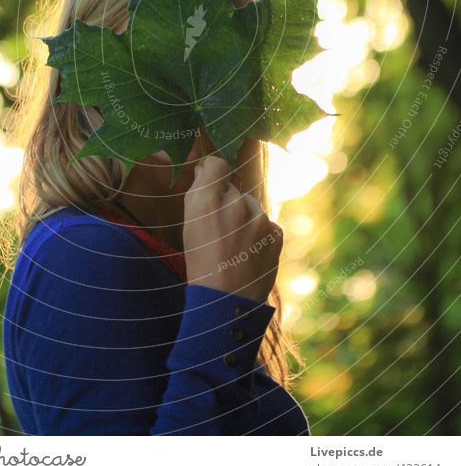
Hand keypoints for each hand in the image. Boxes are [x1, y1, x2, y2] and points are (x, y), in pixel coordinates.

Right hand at [183, 154, 283, 302]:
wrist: (226, 301)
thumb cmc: (200, 261)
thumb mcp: (189, 223)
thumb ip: (199, 190)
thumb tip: (206, 168)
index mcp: (208, 199)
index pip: (217, 163)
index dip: (212, 172)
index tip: (209, 181)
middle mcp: (236, 202)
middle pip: (233, 189)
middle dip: (226, 202)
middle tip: (218, 229)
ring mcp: (260, 218)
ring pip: (250, 207)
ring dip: (243, 218)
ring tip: (233, 247)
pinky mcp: (276, 233)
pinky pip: (265, 224)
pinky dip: (257, 234)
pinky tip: (247, 252)